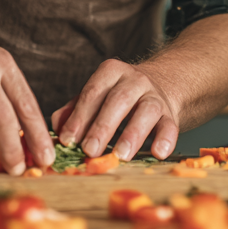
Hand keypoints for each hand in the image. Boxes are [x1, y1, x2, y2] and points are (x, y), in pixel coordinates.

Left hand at [51, 59, 180, 160]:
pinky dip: (166, 139)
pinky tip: (158, 153)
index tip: (68, 140)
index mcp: (110, 73)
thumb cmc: (118, 97)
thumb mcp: (95, 96)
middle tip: (90, 150)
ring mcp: (155, 95)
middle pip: (118, 100)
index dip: (79, 117)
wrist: (161, 85)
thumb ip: (73, 111)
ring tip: (121, 155)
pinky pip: (170, 125)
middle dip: (102, 126)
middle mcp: (135, 80)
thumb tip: (57, 130)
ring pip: (146, 111)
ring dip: (132, 134)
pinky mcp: (171, 113)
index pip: (92, 93)